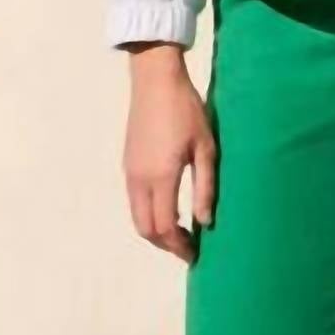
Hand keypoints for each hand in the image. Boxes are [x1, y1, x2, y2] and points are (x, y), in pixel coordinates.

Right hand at [122, 43, 216, 261]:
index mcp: (160, 177)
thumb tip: (205, 221)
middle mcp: (139, 179)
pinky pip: (134, 200)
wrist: (155, 81)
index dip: (179, 246)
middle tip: (187, 248)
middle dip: (165, 244)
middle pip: (145, 228)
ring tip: (180, 232)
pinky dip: (148, 214)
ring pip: (137, 216)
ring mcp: (129, 171)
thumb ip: (205, 187)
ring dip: (155, 230)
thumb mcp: (206, 149)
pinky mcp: (127, 163)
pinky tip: (168, 209)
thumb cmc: (186, 111)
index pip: (164, 227)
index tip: (195, 254)